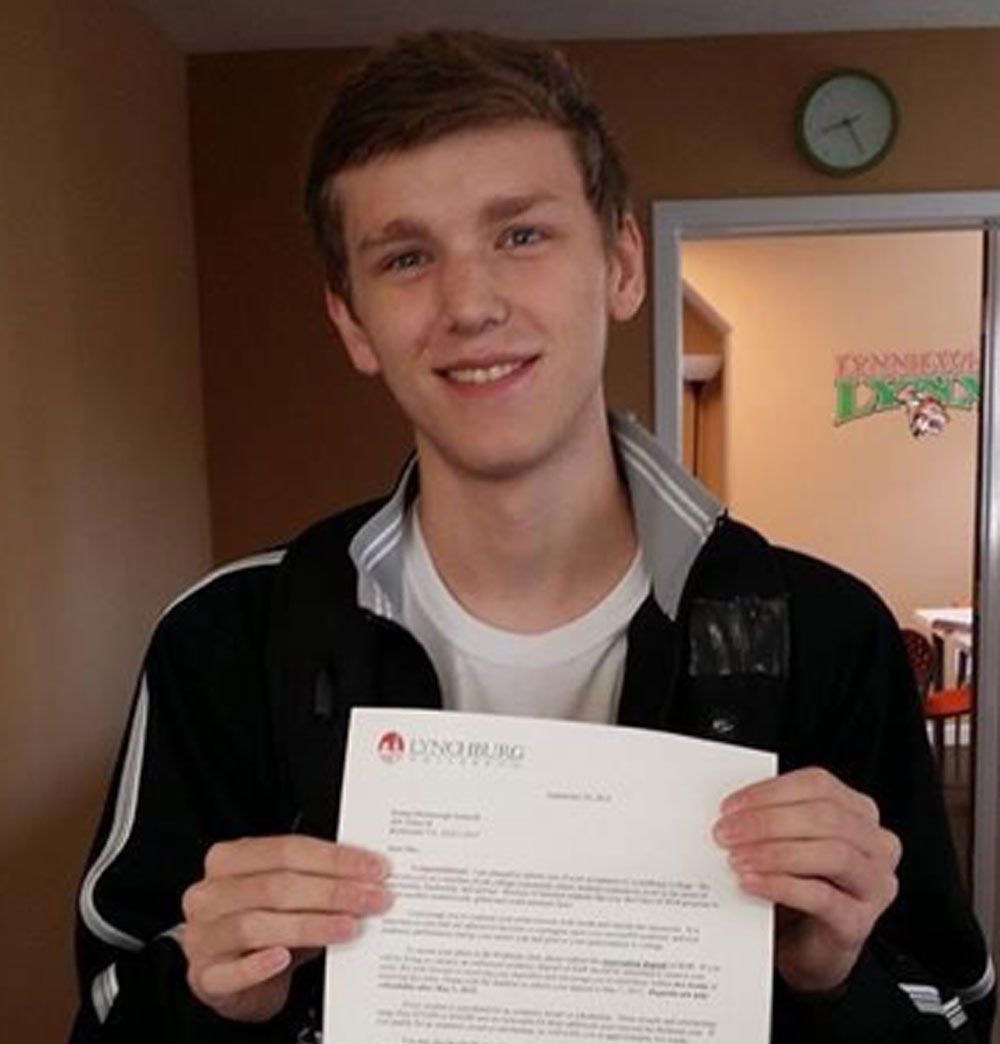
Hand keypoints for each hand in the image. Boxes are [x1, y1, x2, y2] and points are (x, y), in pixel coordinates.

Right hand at [180, 836, 390, 1021]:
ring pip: (257, 925)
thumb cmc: (267, 928)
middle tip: (372, 898)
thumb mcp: (288, 896)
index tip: (374, 868)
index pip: (286, 850)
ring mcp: (203, 937)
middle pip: (276, 886)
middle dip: (333, 892)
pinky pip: (231, 972)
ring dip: (311, 925)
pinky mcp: (205, 978)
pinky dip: (259, 965)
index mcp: (229, 860)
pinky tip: (286, 959)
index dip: (334, 859)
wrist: (237, 980)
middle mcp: (210, 894)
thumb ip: (317, 881)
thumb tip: (369, 876)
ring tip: (350, 927)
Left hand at [713, 767, 900, 992]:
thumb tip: (733, 810)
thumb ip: (771, 819)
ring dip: (774, 853)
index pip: (818, 785)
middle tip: (726, 833)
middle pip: (825, 818)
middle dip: (767, 822)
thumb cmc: (797, 886)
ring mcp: (874, 885)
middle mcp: (876, 845)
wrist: (805, 945)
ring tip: (736, 858)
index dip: (770, 792)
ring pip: (831, 854)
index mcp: (859, 813)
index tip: (730, 806)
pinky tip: (751, 883)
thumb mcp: (787, 842)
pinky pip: (822, 897)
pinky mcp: (860, 923)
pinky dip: (780, 885)